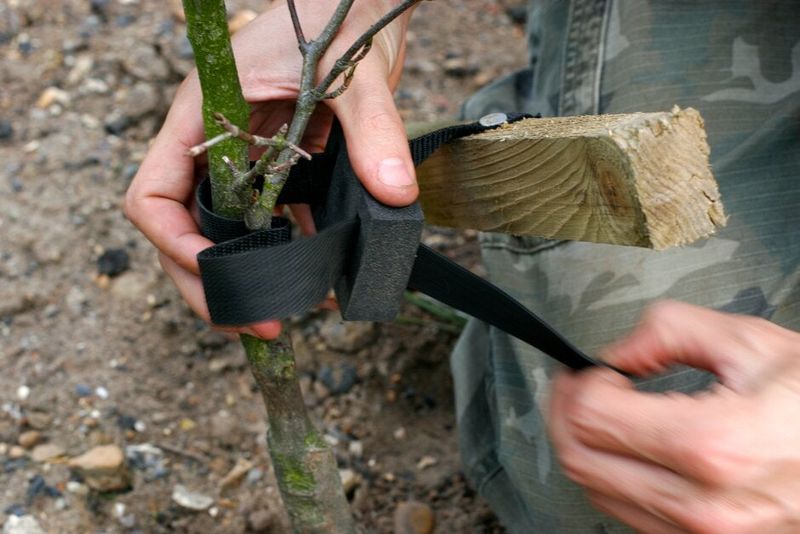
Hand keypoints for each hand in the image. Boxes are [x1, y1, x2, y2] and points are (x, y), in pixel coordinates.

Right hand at [124, 0, 416, 338]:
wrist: (356, 2)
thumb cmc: (337, 16)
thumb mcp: (354, 73)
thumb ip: (373, 131)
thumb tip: (393, 193)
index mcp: (204, 117)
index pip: (154, 194)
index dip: (174, 245)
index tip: (217, 279)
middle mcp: (214, 143)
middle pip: (182, 229)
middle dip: (210, 283)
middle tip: (258, 325)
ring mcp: (243, 156)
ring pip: (223, 231)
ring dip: (247, 273)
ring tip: (287, 309)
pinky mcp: (277, 163)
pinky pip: (268, 217)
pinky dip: (286, 248)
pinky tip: (317, 269)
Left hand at [548, 300, 799, 532]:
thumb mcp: (753, 344)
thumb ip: (670, 331)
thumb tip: (619, 351)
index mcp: (714, 446)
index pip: (593, 416)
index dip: (580, 382)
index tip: (592, 368)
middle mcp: (703, 504)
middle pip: (581, 459)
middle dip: (565, 414)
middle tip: (576, 385)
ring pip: (597, 492)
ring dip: (584, 446)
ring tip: (601, 411)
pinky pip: (629, 514)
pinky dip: (613, 477)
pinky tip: (627, 449)